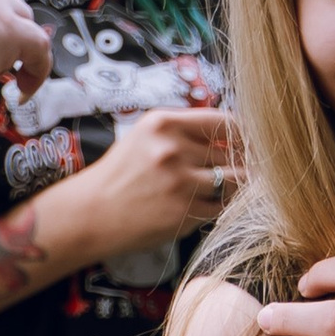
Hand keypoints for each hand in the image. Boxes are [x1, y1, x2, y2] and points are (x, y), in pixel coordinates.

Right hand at [79, 107, 238, 251]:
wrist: (90, 214)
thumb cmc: (120, 175)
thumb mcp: (145, 137)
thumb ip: (183, 131)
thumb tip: (228, 134)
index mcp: (163, 123)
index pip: (223, 121)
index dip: (240, 135)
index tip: (243, 145)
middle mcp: (173, 149)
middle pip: (231, 154)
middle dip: (237, 164)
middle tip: (234, 172)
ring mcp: (180, 182)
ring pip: (233, 181)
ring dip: (232, 187)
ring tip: (220, 190)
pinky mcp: (184, 213)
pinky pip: (220, 208)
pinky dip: (218, 208)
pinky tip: (202, 207)